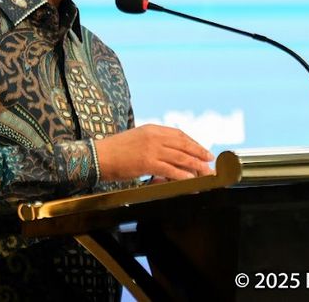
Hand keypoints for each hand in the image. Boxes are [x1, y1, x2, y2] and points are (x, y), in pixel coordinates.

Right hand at [94, 124, 213, 181]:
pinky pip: (170, 169)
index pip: (179, 134)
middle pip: (183, 144)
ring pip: (180, 157)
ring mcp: (151, 149)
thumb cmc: (115, 150)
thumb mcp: (137, 138)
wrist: (98, 156)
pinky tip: (191, 180)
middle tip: (210, 161)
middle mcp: (154, 136)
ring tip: (206, 172)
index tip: (202, 150)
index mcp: (152, 128)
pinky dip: (183, 175)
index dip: (193, 143)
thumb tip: (168, 151)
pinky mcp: (147, 163)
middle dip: (199, 153)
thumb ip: (152, 141)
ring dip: (196, 165)